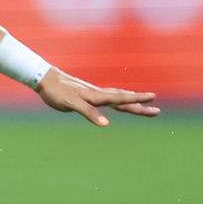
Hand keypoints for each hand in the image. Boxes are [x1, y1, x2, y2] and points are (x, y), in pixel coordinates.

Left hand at [35, 70, 159, 126]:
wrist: (45, 79)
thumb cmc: (57, 92)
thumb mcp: (71, 104)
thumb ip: (89, 112)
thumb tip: (106, 124)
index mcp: (97, 96)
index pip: (121, 99)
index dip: (137, 99)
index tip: (153, 99)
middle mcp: (98, 94)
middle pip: (124, 100)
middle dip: (140, 106)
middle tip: (157, 111)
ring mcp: (94, 94)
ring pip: (118, 98)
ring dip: (132, 102)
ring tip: (145, 106)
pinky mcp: (88, 95)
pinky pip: (108, 98)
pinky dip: (118, 100)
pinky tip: (118, 102)